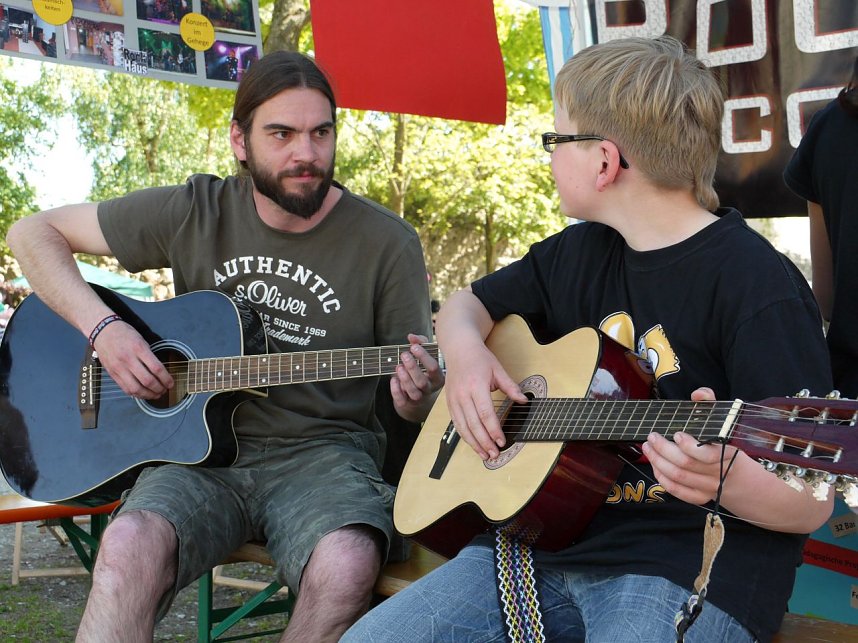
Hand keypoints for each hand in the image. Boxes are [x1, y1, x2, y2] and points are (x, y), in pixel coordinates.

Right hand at [92, 321, 173, 398]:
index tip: (171, 383)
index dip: (166, 379)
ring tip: (156, 394)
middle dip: (159, 388)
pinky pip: (126, 389)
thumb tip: (160, 372)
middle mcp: (128, 359)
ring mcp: (119, 368)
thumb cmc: (124, 334)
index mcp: (138, 348)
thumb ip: (149, 356)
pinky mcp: (113, 374)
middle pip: (147, 381)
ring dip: (149, 395)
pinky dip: (137, 394)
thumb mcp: (141, 340)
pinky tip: (144, 394)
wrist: (103, 332)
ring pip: (136, 388)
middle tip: (165, 390)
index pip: (156, 368)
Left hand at [391, 334, 444, 422]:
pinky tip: (393, 379)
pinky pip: (402, 400)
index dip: (424, 357)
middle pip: (422, 382)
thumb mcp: (424, 354)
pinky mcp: (408, 403)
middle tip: (404, 355)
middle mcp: (430, 388)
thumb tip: (411, 336)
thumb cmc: (423, 369)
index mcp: (438, 376)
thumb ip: (420, 343)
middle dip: (412, 368)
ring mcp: (420, 398)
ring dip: (405, 379)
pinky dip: (396, 390)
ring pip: (414, 392)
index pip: (434, 368)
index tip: (413, 347)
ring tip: (398, 366)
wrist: (418, 392)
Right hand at [443, 342, 526, 460]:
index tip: (502, 441)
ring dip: (474, 443)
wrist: (459, 349)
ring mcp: (454, 399)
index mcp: (476, 385)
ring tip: (485, 455)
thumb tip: (524, 400)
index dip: (493, 430)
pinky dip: (465, 436)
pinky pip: (456, 423)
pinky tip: (473, 444)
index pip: (485, 413)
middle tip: (495, 454)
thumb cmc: (479, 358)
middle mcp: (462, 394)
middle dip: (484, 442)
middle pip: (473, 424)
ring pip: (463, 427)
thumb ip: (511, 387)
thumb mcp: (498, 369)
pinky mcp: (449, 403)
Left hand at [641, 386, 738, 504]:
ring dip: (658, 462)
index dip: (689, 446)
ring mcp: (709, 487)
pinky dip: (663, 480)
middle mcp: (718, 473)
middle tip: (652, 437)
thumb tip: (698, 393)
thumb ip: (711, 405)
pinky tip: (655, 466)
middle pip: (685, 465)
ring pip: (678, 477)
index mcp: (727, 454)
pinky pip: (678, 491)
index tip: (676, 434)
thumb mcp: (727, 425)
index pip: (707, 455)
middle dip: (663, 450)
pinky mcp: (701, 497)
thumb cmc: (731, 448)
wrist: (750, 485)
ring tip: (648, 448)